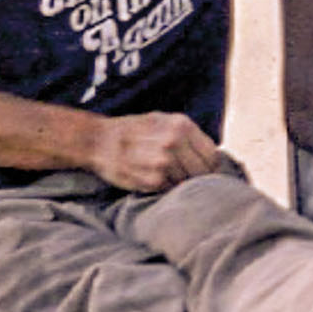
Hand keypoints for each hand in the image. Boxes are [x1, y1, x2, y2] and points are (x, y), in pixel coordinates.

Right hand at [88, 112, 221, 191]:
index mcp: (182, 125)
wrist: (99, 141)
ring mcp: (164, 162)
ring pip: (187, 183)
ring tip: (166, 175)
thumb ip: (188, 135)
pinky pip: (170, 190)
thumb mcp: (163, 121)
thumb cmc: (134, 131)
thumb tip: (213, 156)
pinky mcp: (152, 180)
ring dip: (180, 182)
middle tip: (187, 177)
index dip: (210, 166)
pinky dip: (165, 188)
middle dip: (198, 176)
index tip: (206, 171)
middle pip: (203, 171)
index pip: (212, 155)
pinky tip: (154, 179)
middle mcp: (175, 142)